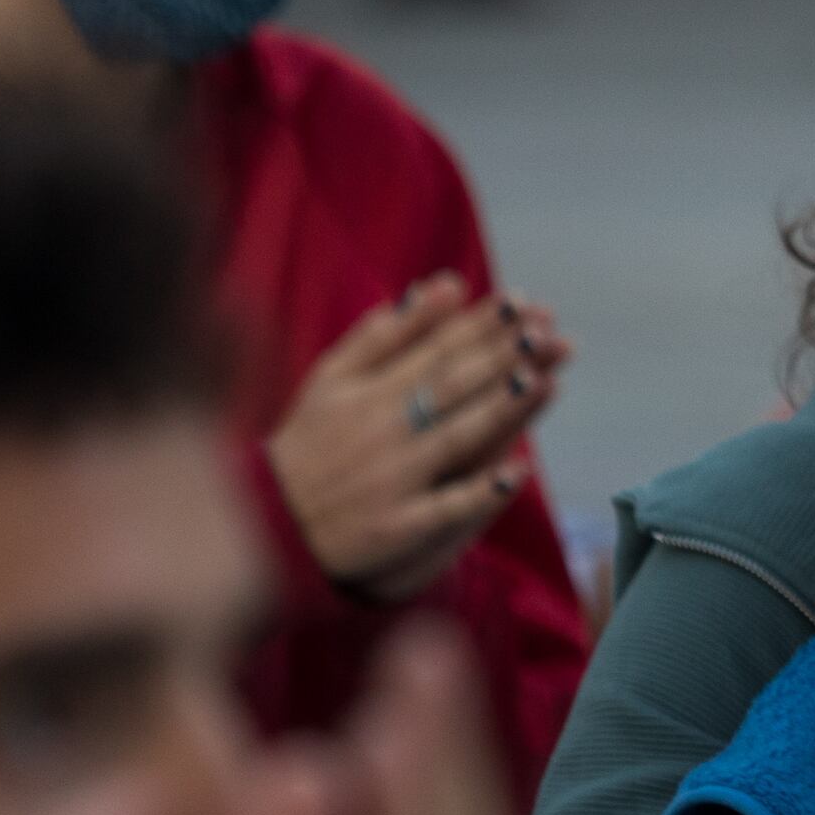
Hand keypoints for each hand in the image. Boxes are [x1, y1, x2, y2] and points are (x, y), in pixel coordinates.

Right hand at [268, 278, 569, 601]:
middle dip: (500, 356)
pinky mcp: (397, 529)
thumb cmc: (310, 444)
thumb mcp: (332, 378)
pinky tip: (515, 474)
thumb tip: (444, 285)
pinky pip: (443, 509)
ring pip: (454, 439)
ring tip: (542, 381)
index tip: (523, 303)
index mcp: (369, 391)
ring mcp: (392, 481)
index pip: (435, 350)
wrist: (267, 525)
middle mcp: (383, 431)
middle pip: (450, 388)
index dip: (480, 326)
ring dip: (499, 411)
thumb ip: (386, 332)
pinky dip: (477, 492)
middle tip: (547, 332)